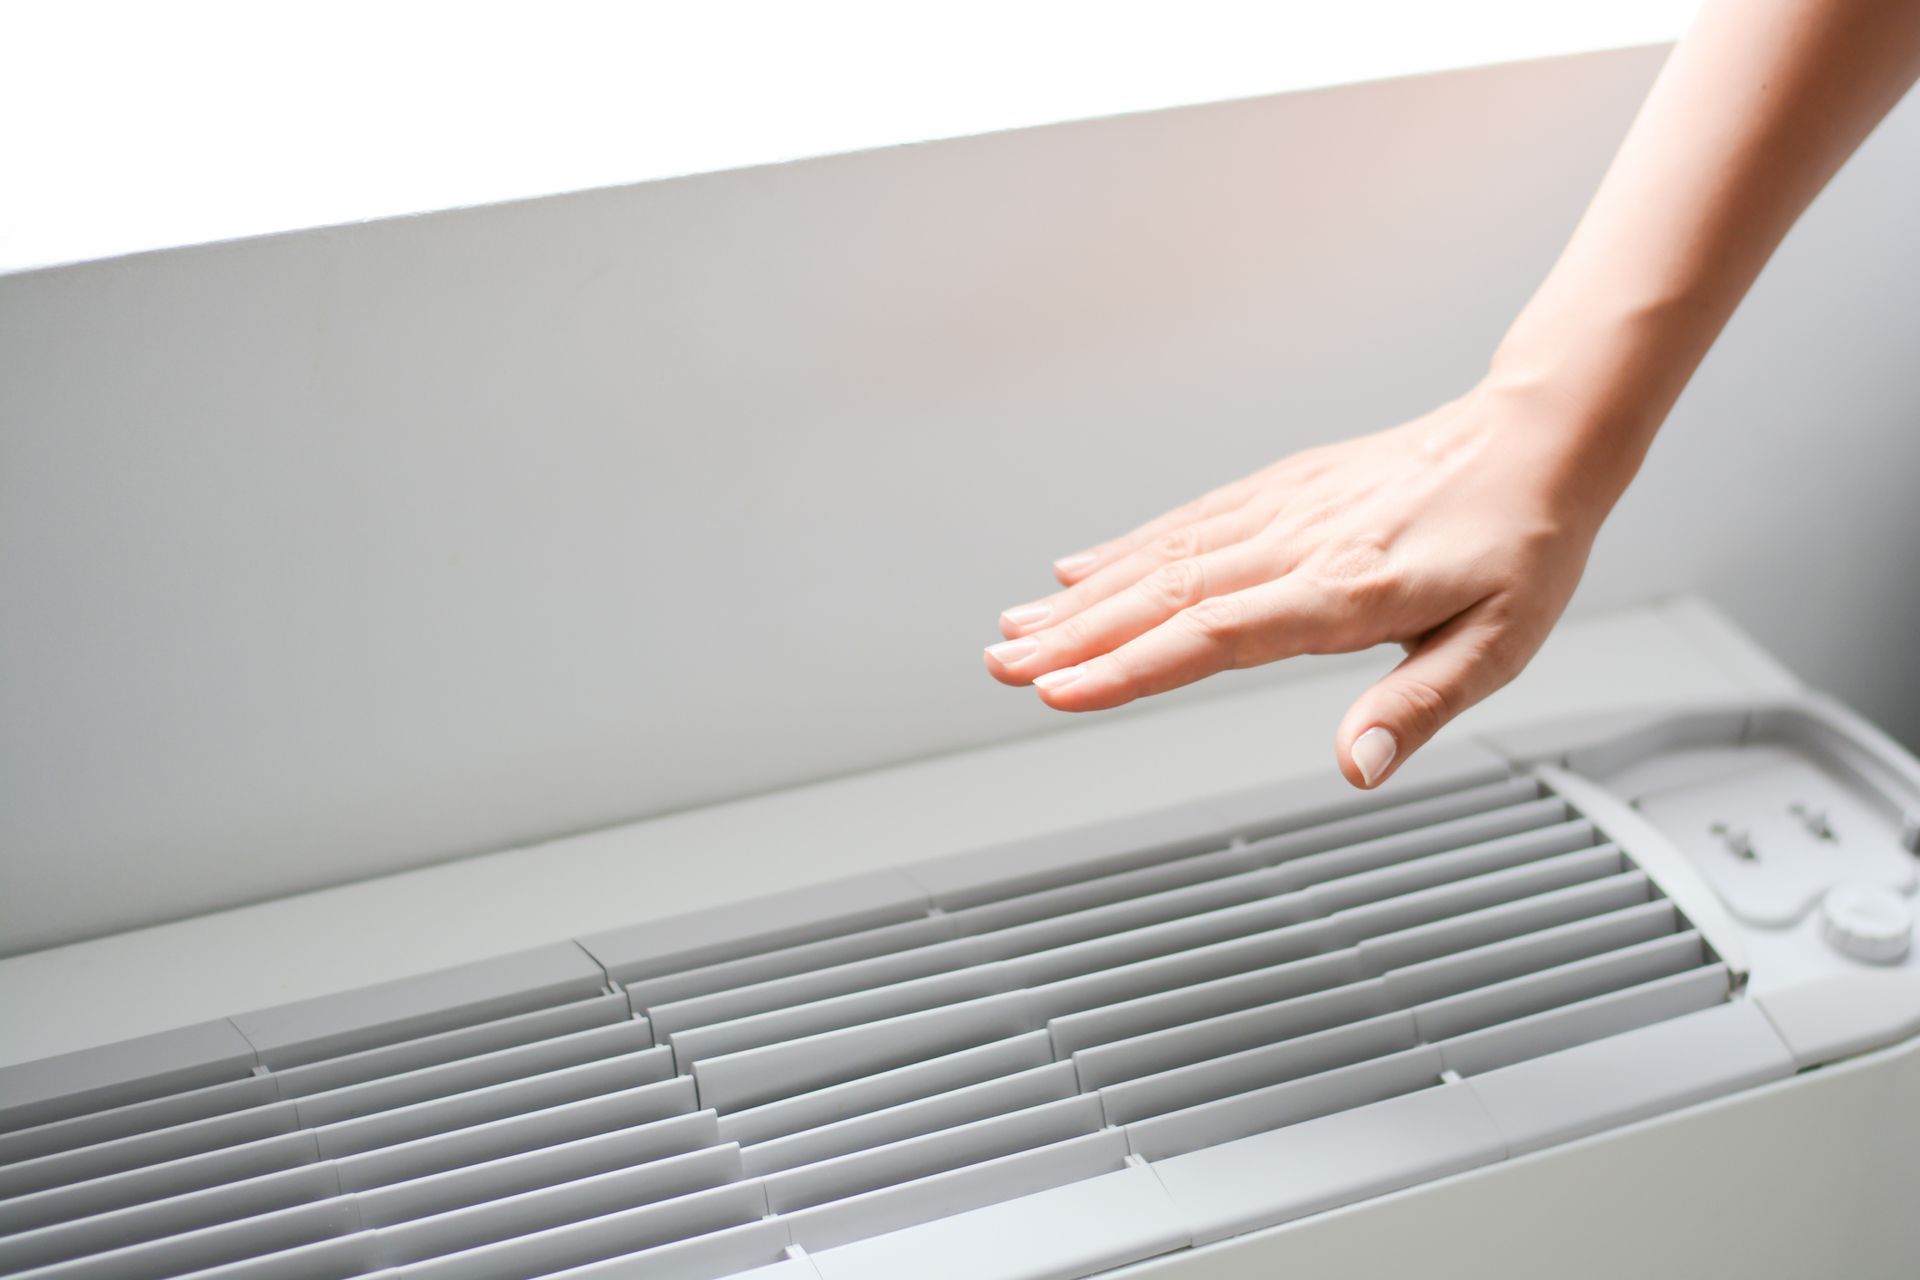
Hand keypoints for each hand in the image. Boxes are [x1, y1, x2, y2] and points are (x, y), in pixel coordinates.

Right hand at [983, 381, 1616, 788]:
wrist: (1534, 439)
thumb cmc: (1521, 549)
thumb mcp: (1497, 646)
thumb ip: (1415, 706)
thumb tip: (1356, 767)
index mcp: (1348, 591)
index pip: (1216, 635)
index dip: (1132, 667)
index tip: (1062, 691)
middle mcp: (1300, 545)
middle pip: (1166, 595)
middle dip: (1076, 638)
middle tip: (1002, 667)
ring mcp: (1282, 511)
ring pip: (1162, 556)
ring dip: (1083, 598)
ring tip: (1015, 631)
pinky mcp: (1278, 490)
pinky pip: (1188, 520)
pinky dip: (1124, 548)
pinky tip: (1077, 569)